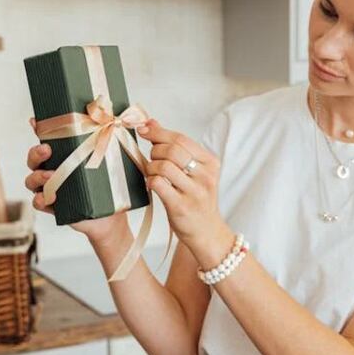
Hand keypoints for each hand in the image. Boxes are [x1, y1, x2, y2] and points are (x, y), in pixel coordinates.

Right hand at [25, 117, 127, 241]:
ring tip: (51, 175)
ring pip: (32, 180)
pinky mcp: (52, 207)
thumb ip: (107, 140)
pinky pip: (38, 202)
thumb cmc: (109, 185)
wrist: (112, 215)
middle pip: (34, 159)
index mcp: (63, 156)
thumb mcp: (110, 161)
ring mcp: (50, 188)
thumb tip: (115, 115)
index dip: (38, 129)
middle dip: (36, 152)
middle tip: (47, 149)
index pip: (47, 140)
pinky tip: (46, 197)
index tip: (35, 121)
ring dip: (37, 176)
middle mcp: (52, 170)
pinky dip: (39, 199)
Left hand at [137, 118, 222, 245]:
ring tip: (152, 174)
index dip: (158, 132)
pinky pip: (158, 184)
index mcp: (210, 162)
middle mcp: (206, 176)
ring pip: (163, 166)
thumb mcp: (193, 171)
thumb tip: (150, 122)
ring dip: (151, 167)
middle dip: (154, 151)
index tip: (143, 129)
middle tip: (152, 159)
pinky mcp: (181, 207)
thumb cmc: (196, 199)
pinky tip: (153, 184)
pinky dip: (150, 181)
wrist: (206, 232)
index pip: (181, 139)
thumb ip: (175, 147)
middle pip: (172, 150)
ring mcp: (195, 192)